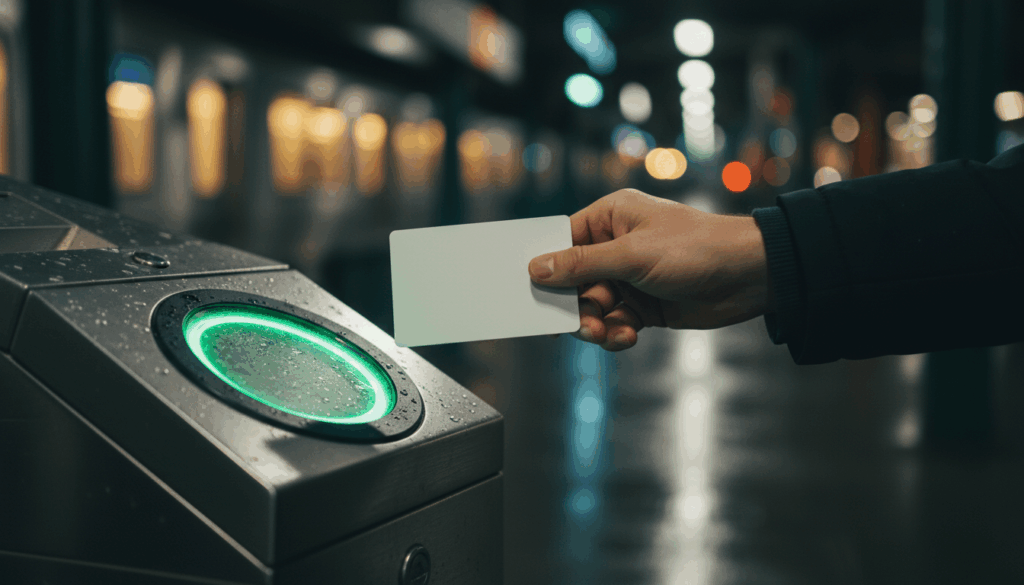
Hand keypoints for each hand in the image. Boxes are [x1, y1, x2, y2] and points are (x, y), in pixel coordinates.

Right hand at [529, 189, 770, 350]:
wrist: (749, 276)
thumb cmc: (695, 248)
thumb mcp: (632, 255)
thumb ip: (582, 264)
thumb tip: (537, 267)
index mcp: (611, 217)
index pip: (563, 241)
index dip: (546, 267)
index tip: (528, 291)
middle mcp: (617, 245)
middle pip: (574, 281)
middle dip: (576, 305)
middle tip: (581, 324)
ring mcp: (631, 277)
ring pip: (593, 307)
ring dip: (596, 324)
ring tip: (607, 334)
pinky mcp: (645, 305)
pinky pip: (615, 322)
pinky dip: (617, 333)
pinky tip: (629, 337)